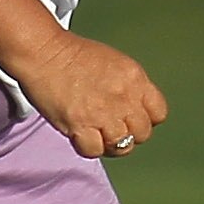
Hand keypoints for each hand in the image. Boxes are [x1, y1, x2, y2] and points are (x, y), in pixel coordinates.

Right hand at [11, 27, 169, 159]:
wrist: (44, 52)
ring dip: (109, 144)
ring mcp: (103, 112)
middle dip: (129, 134)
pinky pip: (94, 151)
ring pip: (121, 146)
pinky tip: (80, 135)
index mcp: (135, 79)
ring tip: (96, 134)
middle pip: (142, 134)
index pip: (159, 113)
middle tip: (111, 128)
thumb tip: (133, 109)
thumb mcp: (116, 63)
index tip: (133, 119)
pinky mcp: (80, 124)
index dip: (146, 119)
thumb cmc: (73, 55)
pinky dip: (87, 147)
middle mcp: (124, 97)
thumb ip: (130, 87)